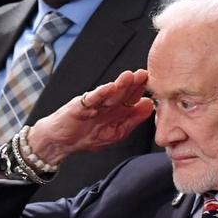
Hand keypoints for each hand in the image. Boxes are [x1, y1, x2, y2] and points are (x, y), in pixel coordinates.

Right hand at [29, 69, 153, 166]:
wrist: (61, 142)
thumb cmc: (86, 137)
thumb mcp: (116, 132)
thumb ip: (132, 120)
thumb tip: (149, 105)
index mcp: (117, 110)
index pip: (133, 98)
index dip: (142, 91)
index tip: (156, 85)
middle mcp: (107, 104)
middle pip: (123, 92)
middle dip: (134, 83)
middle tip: (144, 74)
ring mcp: (94, 103)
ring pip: (109, 92)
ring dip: (120, 84)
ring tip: (130, 76)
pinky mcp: (80, 106)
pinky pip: (91, 98)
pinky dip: (100, 93)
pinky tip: (109, 88)